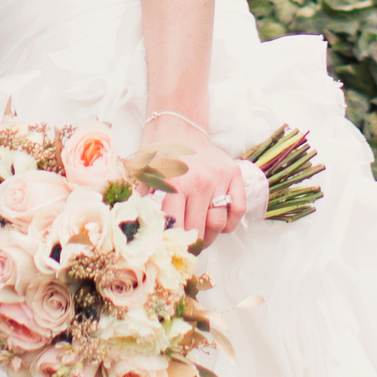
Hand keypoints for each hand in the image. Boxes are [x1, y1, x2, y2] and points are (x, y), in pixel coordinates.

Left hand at [143, 109, 248, 241]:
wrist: (178, 126)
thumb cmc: (158, 156)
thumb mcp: (142, 178)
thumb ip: (141, 205)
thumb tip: (138, 234)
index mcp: (174, 185)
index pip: (177, 228)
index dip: (174, 244)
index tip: (173, 250)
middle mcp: (198, 182)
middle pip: (199, 229)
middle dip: (193, 244)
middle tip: (188, 247)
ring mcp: (218, 178)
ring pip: (219, 223)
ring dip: (212, 236)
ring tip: (203, 237)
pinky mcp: (233, 174)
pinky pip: (238, 209)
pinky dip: (231, 222)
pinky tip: (220, 224)